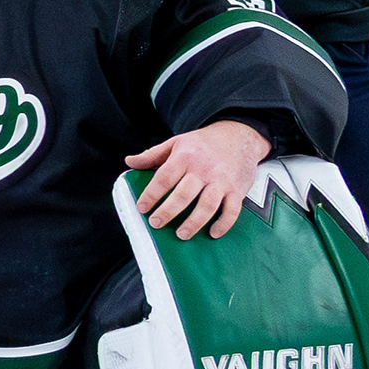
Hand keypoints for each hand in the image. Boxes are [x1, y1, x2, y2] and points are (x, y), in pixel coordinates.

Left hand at [128, 119, 269, 239]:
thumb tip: (130, 161)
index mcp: (185, 157)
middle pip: (183, 195)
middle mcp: (204, 169)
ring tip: (181, 234)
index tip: (142, 207)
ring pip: (207, 205)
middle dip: (168, 212)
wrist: (238, 135)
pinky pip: (231, 210)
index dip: (151, 194)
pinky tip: (213, 232)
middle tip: (156, 223)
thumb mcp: (176, 142)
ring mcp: (222, 181)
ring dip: (193, 223)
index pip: (164, 178)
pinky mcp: (237, 190)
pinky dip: (223, 224)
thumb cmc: (205, 142)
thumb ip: (152, 154)